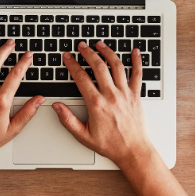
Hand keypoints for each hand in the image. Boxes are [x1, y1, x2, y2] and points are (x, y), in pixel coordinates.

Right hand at [53, 41, 154, 166]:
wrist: (132, 150)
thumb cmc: (110, 145)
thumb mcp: (83, 136)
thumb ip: (68, 120)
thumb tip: (57, 107)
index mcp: (96, 104)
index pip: (81, 78)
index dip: (72, 65)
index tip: (68, 57)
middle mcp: (111, 96)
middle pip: (98, 67)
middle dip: (88, 53)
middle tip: (82, 46)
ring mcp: (125, 94)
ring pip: (116, 66)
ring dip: (108, 52)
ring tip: (100, 44)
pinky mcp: (136, 96)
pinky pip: (138, 74)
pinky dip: (137, 61)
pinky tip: (135, 51)